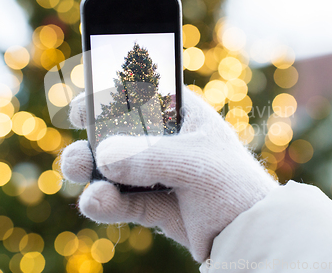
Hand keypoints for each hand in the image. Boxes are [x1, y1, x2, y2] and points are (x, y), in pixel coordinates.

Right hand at [60, 87, 278, 261]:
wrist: (251, 237)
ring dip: (90, 170)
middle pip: (118, 132)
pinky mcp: (153, 205)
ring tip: (79, 174)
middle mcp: (165, 142)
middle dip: (93, 139)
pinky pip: (120, 200)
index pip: (141, 95)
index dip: (110, 95)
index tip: (83, 107)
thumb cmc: (235, 187)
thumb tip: (103, 157)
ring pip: (112, 168)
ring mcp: (157, 174)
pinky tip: (95, 202)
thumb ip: (149, 157)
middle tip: (79, 149)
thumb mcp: (197, 164)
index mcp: (182, 116)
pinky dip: (104, 202)